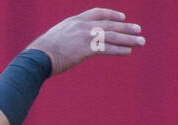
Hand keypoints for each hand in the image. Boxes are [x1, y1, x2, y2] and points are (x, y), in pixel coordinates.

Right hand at [30, 8, 144, 75]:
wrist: (37, 58)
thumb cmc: (42, 52)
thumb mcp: (55, 37)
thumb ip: (66, 37)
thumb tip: (68, 44)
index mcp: (75, 21)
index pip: (97, 13)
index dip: (112, 15)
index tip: (123, 18)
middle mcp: (82, 26)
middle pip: (110, 24)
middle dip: (126, 27)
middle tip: (138, 30)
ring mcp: (85, 36)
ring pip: (112, 35)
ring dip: (128, 38)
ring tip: (140, 41)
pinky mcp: (86, 49)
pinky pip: (107, 48)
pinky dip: (119, 50)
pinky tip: (128, 52)